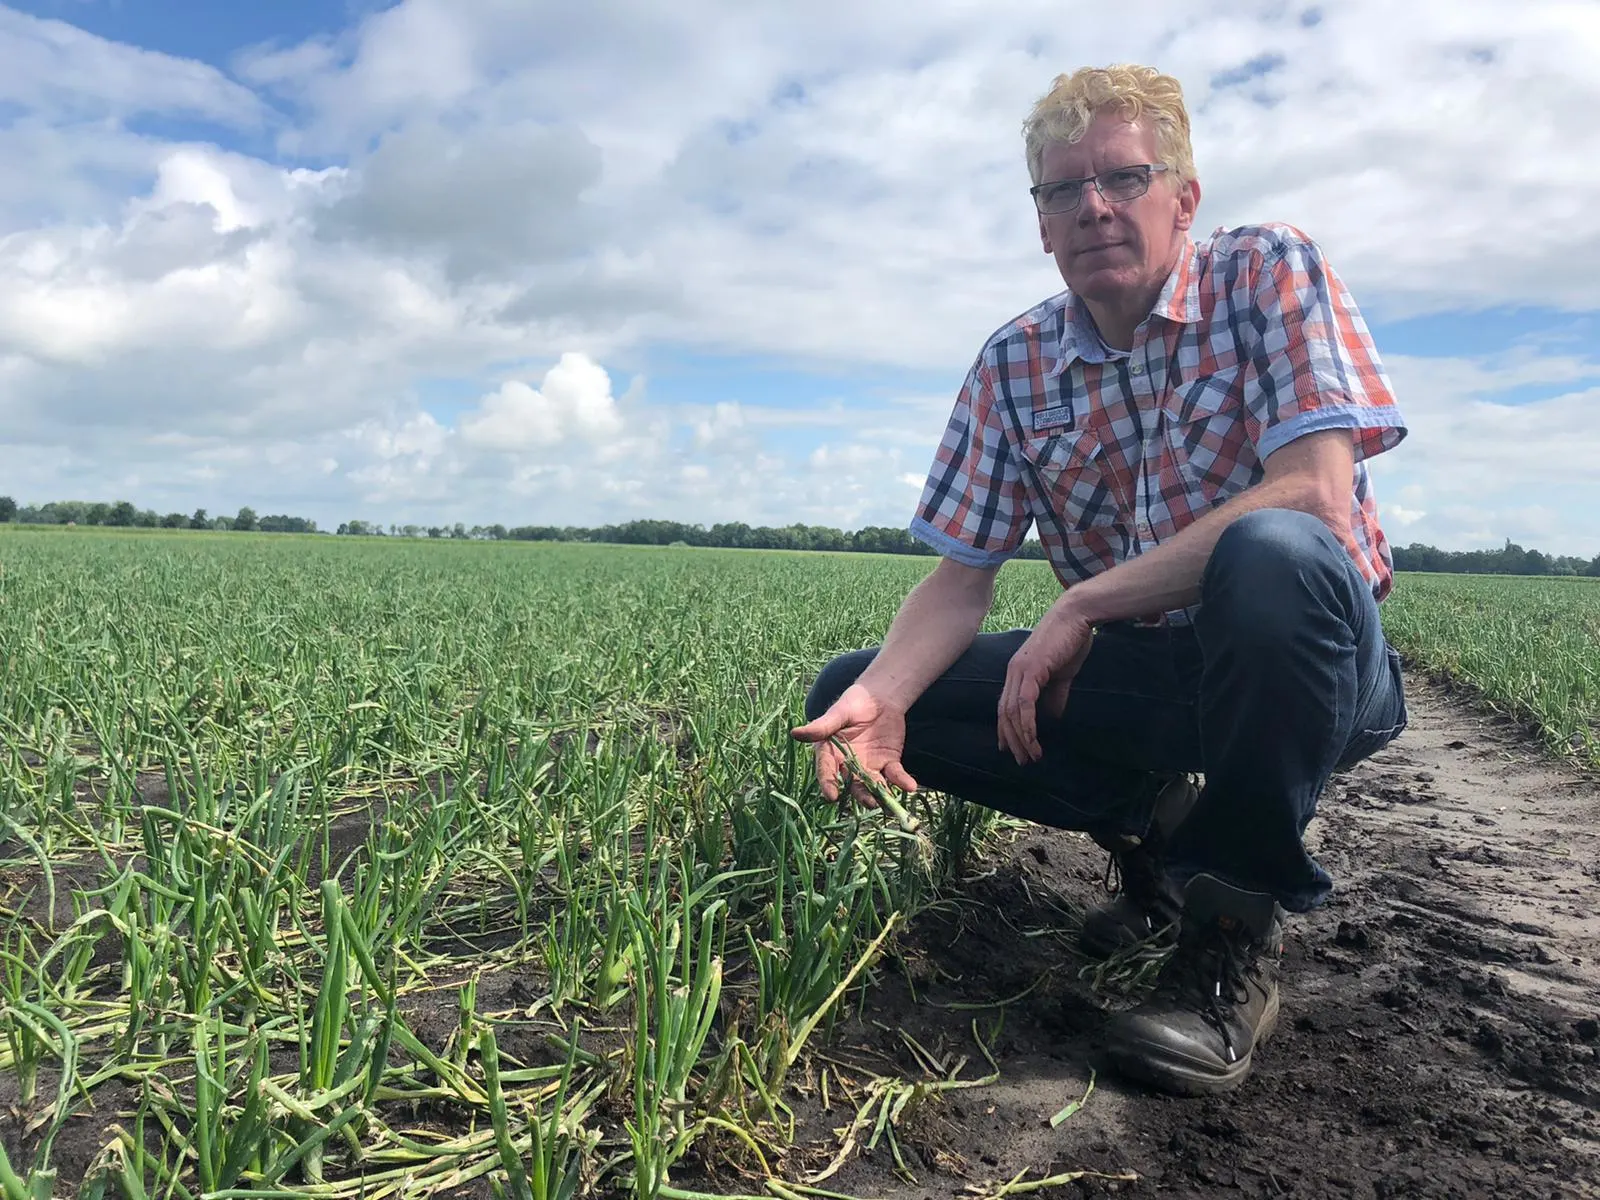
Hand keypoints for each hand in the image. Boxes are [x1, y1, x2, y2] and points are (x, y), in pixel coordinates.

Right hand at [790, 683, 917, 806]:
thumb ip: (821, 727)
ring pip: (874, 784)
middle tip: (869, 803)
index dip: (828, 783)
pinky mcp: (889, 763)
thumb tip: (795, 733)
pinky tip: (910, 786)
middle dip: (861, 795)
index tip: (831, 796)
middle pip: (853, 783)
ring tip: (888, 802)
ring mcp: (870, 766)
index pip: (827, 771)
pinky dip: (902, 781)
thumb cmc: (853, 703)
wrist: (879, 698)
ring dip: (881, 794)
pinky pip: (895, 775)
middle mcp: (849, 765)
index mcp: (832, 754)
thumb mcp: (838, 713)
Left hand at [998, 609, 1095, 764]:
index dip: (1006, 729)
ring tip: (1032, 756)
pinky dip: (1027, 723)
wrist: (1076, 615)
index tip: (1010, 749)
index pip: (1005, 706)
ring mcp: (1019, 670)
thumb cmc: (1070, 641)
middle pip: (1005, 713)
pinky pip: (1024, 702)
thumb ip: (1055, 696)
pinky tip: (1032, 738)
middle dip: (1012, 740)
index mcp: (1018, 673)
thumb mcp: (1062, 675)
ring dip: (1021, 737)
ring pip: (1013, 711)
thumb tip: (1053, 718)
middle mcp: (1013, 672)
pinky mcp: (1031, 669)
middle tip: (1022, 760)